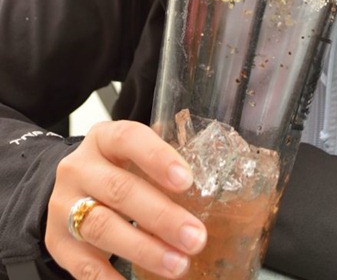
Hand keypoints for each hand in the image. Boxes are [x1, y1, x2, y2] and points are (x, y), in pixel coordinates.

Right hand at [45, 120, 206, 278]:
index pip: (129, 138)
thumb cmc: (115, 170)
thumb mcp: (133, 156)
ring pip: (103, 227)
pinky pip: (85, 266)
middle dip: (162, 217)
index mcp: (103, 139)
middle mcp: (79, 168)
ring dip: (145, 250)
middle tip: (196, 237)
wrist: (69, 190)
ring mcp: (64, 205)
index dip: (158, 158)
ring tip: (178, 265)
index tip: (187, 180)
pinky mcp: (58, 243)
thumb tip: (211, 188)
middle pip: (119, 190)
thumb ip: (162, 165)